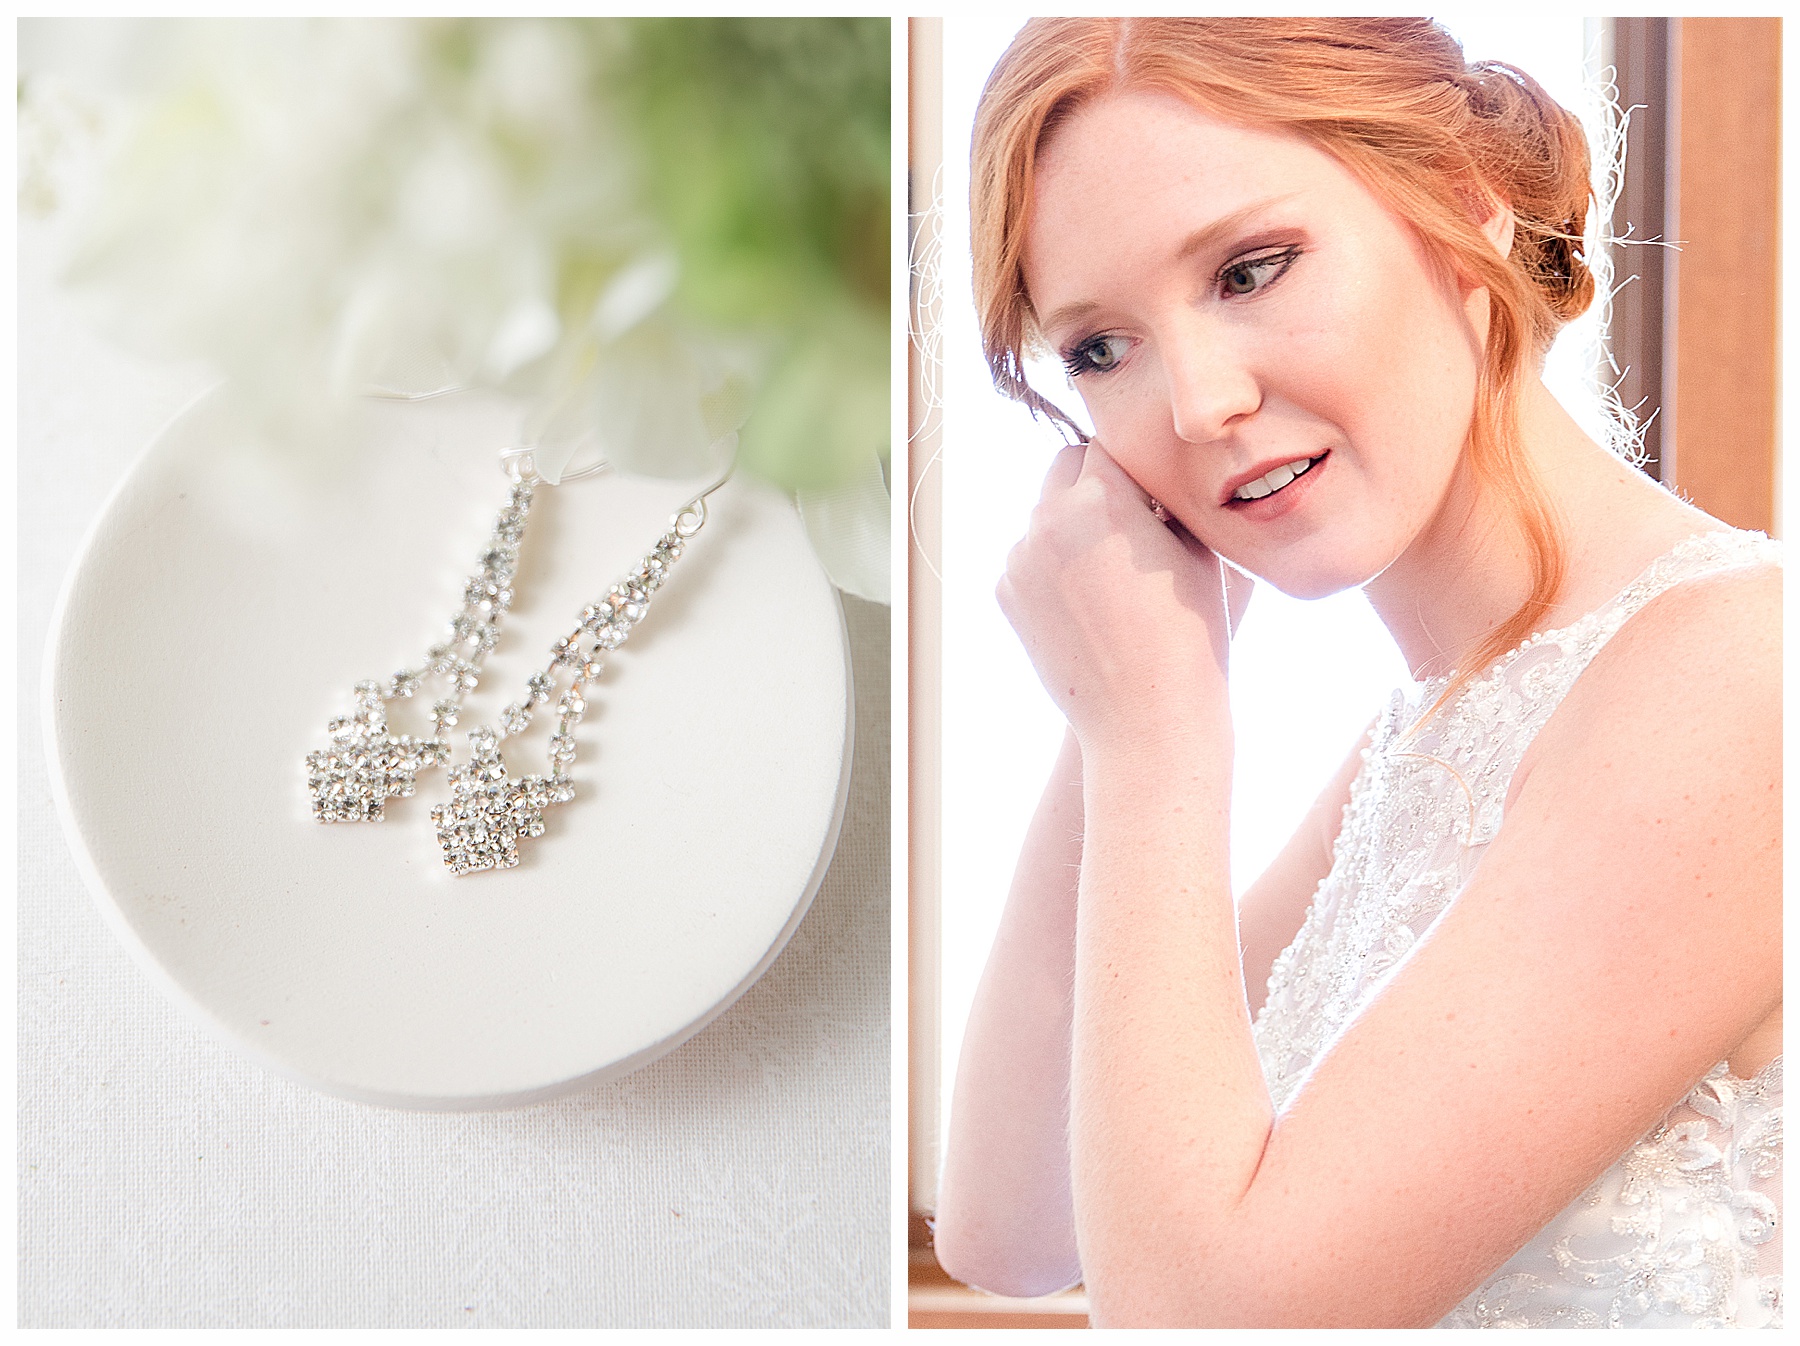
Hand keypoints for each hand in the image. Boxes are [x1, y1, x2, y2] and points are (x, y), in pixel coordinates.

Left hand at [995, 441, 1240, 753]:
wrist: (1147, 716)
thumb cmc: (1190, 632)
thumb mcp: (1197, 547)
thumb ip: (1168, 495)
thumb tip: (1153, 469)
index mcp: (1102, 497)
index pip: (1111, 443)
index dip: (1136, 464)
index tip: (1152, 486)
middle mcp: (1050, 519)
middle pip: (1066, 465)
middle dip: (1096, 482)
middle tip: (1131, 518)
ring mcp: (1021, 557)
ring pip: (1044, 513)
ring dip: (1072, 524)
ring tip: (1113, 572)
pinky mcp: (1006, 592)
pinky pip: (1029, 557)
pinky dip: (1052, 566)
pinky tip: (1088, 603)